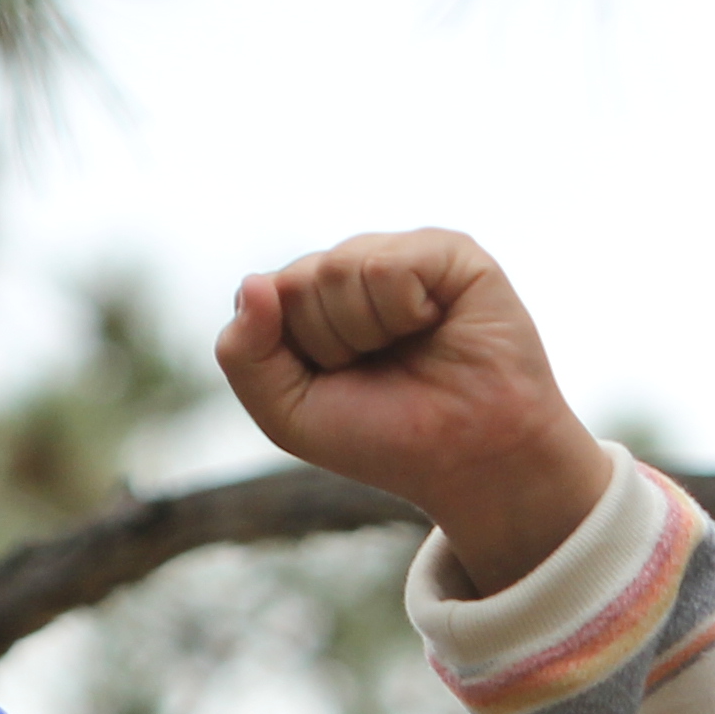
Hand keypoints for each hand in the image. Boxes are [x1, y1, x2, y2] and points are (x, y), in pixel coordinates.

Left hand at [213, 230, 619, 597]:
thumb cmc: (384, 438)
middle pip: (295, 282)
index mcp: (312, 302)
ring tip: (409, 350)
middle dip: (328, 344)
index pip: (263, 297)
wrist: (471, 461)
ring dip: (366, 332)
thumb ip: (243, 354)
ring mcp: (399, 255)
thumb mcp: (288, 414)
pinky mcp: (447, 251)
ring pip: (336, 268)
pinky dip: (404, 313)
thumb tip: (253, 282)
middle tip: (379, 370)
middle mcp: (353, 270)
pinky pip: (386, 266)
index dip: (293, 353)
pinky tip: (434, 325)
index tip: (337, 382)